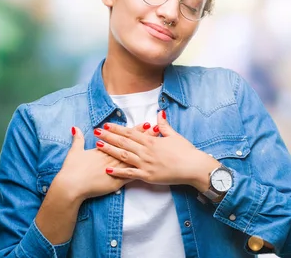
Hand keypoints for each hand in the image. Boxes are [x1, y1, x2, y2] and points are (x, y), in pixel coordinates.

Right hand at [53, 124, 155, 201]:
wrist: (71, 186)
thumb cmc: (72, 169)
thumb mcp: (74, 151)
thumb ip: (77, 139)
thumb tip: (75, 128)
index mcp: (104, 149)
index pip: (124, 138)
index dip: (136, 131)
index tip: (146, 124)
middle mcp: (112, 158)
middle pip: (132, 146)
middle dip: (146, 137)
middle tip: (157, 129)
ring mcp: (115, 170)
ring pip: (135, 159)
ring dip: (146, 152)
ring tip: (158, 145)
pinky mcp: (116, 182)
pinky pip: (131, 176)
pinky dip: (141, 171)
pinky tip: (152, 168)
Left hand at [95, 111, 219, 189]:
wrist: (193, 167)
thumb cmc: (186, 151)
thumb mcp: (174, 136)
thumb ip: (163, 125)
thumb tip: (159, 113)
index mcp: (152, 141)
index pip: (131, 133)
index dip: (118, 129)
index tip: (107, 125)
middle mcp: (146, 151)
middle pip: (124, 142)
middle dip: (109, 137)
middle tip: (97, 133)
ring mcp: (146, 164)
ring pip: (124, 156)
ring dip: (110, 150)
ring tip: (99, 146)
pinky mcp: (147, 176)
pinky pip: (130, 174)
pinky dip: (118, 171)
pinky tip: (108, 169)